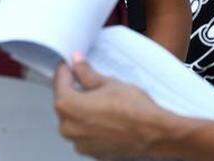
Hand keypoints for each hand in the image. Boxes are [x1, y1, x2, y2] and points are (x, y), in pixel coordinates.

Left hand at [53, 57, 176, 158]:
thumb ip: (87, 73)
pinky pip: (85, 134)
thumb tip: (77, 63)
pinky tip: (106, 117)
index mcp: (68, 106)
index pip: (59, 82)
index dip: (66, 70)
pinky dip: (91, 125)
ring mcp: (79, 143)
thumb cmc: (134, 109)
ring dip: (81, 109)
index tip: (71, 64)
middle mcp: (68, 128)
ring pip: (74, 120)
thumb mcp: (109, 83)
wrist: (154, 133)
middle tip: (87, 80)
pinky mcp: (92, 152)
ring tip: (101, 100)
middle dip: (73, 91)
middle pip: (64, 103)